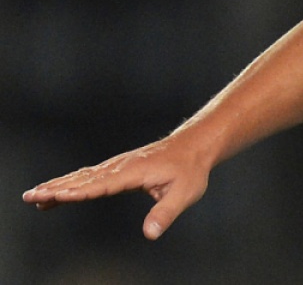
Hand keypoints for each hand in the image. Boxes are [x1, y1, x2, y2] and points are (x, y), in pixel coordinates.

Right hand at [21, 134, 210, 239]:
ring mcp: (117, 166)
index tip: (57, 196)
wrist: (193, 147)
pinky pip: (88, 175)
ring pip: (82, 176)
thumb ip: (166, 213)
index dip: (79, 191)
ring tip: (33, 196)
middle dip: (56, 188)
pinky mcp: (117, 168)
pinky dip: (70, 183)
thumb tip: (150, 234)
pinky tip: (56, 191)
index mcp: (134, 172)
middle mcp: (120, 167)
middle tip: (30, 196)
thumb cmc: (190, 171)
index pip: (102, 184)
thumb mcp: (185, 193)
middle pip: (84, 179)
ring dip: (57, 185)